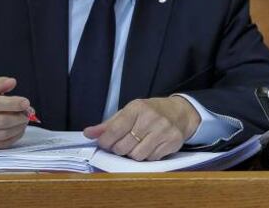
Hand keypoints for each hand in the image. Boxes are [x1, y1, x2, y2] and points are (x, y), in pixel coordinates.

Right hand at [0, 76, 29, 150]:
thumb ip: (0, 83)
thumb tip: (11, 82)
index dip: (11, 104)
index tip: (26, 103)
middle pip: (0, 121)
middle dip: (19, 117)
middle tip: (28, 113)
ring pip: (2, 134)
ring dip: (18, 128)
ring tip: (23, 120)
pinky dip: (13, 137)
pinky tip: (17, 130)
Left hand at [83, 97, 199, 160]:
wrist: (180, 112)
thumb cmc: (150, 112)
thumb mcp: (129, 112)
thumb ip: (108, 124)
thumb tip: (88, 133)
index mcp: (137, 108)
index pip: (114, 130)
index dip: (105, 141)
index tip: (105, 143)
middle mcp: (151, 118)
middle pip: (123, 147)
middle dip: (119, 148)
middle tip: (123, 143)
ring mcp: (163, 131)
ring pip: (137, 156)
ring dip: (133, 154)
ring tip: (137, 144)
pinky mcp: (172, 142)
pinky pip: (151, 159)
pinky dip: (147, 156)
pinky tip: (150, 146)